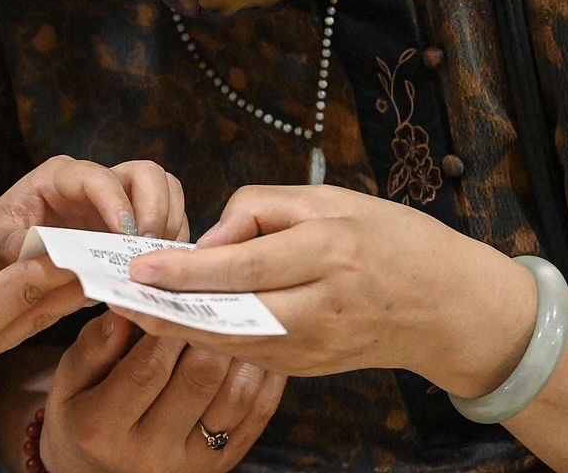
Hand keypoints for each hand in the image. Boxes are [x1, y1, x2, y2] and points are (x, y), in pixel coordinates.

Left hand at [0, 156, 187, 283]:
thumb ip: (16, 244)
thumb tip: (51, 253)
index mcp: (59, 179)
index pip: (100, 177)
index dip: (118, 203)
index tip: (127, 236)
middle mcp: (94, 185)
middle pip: (146, 175)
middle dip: (157, 208)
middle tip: (150, 251)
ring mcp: (115, 207)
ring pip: (165, 196)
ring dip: (171, 227)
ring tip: (159, 265)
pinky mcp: (127, 232)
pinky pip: (165, 228)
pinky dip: (171, 248)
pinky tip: (160, 275)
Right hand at [39, 312, 283, 472]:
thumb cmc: (81, 418)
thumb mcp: (67, 384)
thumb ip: (92, 347)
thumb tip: (125, 309)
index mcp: (103, 428)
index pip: (147, 367)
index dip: (167, 323)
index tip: (175, 288)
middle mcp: (150, 452)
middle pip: (198, 379)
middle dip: (210, 329)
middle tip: (216, 292)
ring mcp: (191, 462)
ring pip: (235, 396)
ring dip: (244, 348)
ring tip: (240, 311)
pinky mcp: (220, 464)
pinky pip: (257, 416)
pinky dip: (265, 377)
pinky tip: (261, 345)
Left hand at [115, 186, 536, 393]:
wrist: (450, 306)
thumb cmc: (393, 238)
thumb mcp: (332, 200)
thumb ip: (262, 210)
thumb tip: (208, 239)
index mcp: (330, 251)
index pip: (242, 266)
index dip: (186, 268)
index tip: (139, 265)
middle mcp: (322, 305)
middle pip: (228, 314)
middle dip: (166, 309)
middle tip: (116, 295)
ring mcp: (317, 345)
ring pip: (230, 343)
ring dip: (176, 330)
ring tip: (131, 311)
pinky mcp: (310, 368)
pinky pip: (248, 355)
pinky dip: (208, 341)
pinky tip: (175, 325)